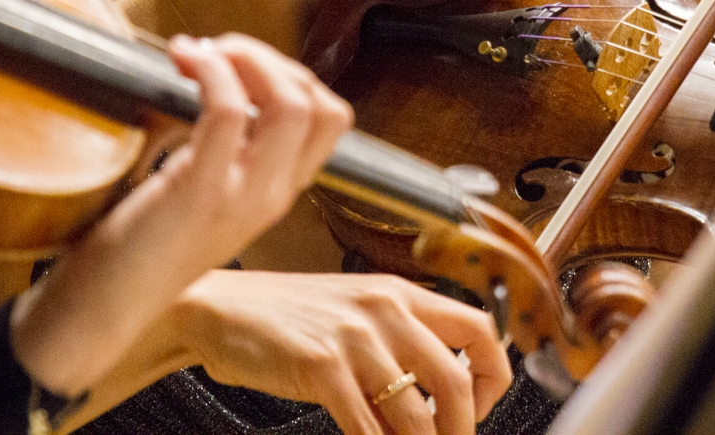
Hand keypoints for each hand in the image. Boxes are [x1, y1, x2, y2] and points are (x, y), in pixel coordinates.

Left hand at [11, 34, 351, 396]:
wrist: (97, 315)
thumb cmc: (133, 250)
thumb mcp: (198, 195)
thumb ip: (219, 150)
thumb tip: (205, 81)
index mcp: (275, 194)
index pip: (330, 119)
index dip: (291, 75)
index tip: (239, 64)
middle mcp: (273, 196)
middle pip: (320, 103)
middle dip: (268, 57)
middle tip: (217, 52)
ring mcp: (243, 196)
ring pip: (289, 102)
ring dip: (246, 58)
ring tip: (201, 55)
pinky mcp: (200, 193)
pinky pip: (228, 111)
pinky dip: (210, 72)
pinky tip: (181, 64)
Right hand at [177, 269, 512, 434]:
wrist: (220, 309)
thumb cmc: (288, 315)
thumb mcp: (357, 311)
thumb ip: (400, 341)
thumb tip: (440, 395)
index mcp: (402, 293)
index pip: (480, 329)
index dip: (494, 375)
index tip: (483, 405)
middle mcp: (386, 309)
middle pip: (456, 379)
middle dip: (463, 428)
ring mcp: (353, 338)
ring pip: (416, 411)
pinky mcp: (320, 367)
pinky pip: (367, 426)